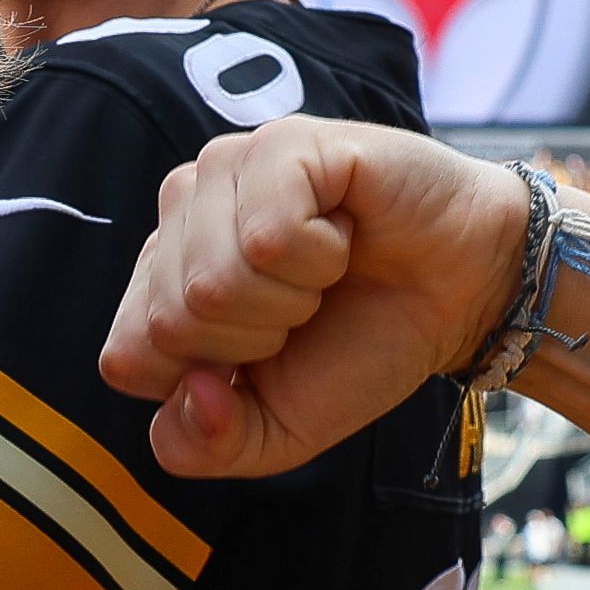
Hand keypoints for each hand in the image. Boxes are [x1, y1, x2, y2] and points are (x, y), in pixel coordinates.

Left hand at [99, 122, 532, 479]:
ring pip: (213, 282)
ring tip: (327, 269)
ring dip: (293, 300)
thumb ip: (202, 445)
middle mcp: (180, 214)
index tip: (268, 355)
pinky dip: (323, 258)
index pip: (127, 358)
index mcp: (161, 279)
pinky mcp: (281, 143)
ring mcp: (226, 170)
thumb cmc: (362, 345)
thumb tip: (194, 391)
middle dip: (257, 340)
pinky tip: (345, 232)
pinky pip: (268, 238)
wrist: (461, 296)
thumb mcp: (274, 431)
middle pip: (171, 321)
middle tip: (308, 307)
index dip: (208, 382)